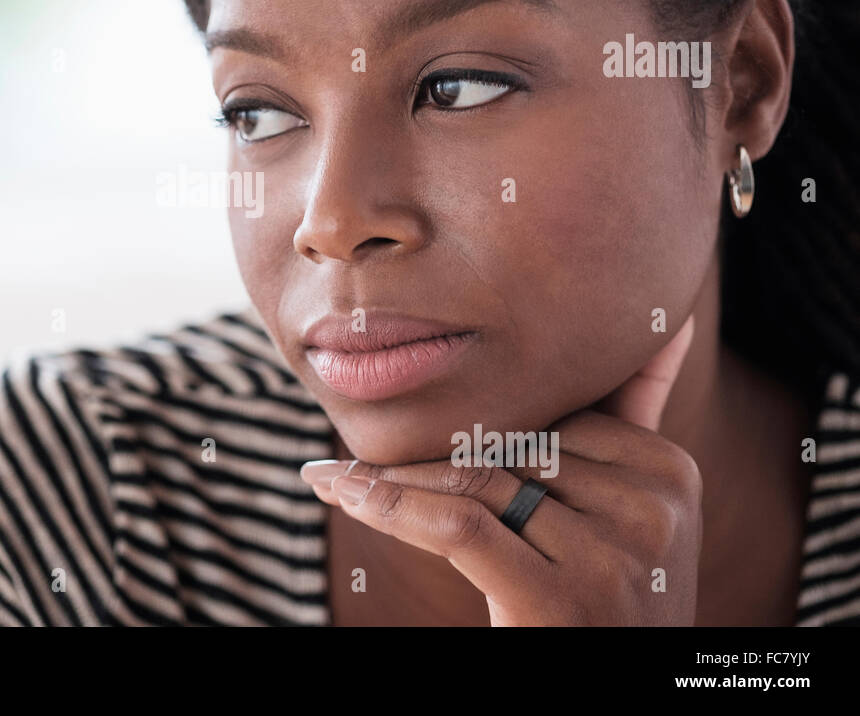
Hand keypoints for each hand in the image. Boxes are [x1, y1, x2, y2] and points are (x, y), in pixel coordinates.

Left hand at [300, 315, 701, 624]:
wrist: (615, 696)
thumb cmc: (607, 604)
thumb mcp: (634, 511)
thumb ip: (633, 420)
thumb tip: (664, 326)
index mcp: (669, 469)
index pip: (546, 420)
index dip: (471, 425)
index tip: (407, 419)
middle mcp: (652, 508)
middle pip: (506, 449)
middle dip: (426, 455)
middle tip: (349, 453)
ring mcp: (614, 557)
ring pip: (472, 482)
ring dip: (392, 481)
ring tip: (335, 477)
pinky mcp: (564, 602)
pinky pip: (456, 525)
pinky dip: (389, 507)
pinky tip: (341, 492)